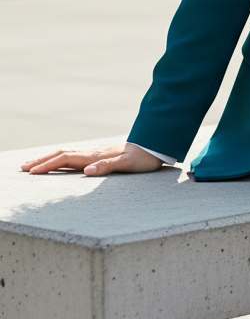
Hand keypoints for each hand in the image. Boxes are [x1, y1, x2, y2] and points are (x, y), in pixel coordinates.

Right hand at [21, 142, 166, 175]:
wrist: (157, 147)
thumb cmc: (144, 159)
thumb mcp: (128, 164)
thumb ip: (108, 166)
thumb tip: (87, 171)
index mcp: (96, 156)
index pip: (66, 159)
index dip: (48, 165)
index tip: (31, 172)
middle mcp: (94, 153)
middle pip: (62, 155)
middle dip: (42, 161)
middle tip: (23, 168)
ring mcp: (98, 153)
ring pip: (68, 154)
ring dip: (50, 159)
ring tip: (36, 165)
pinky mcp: (103, 156)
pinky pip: (77, 157)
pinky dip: (63, 160)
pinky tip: (62, 163)